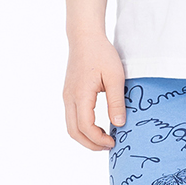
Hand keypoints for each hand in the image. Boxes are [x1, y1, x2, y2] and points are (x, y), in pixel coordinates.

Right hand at [63, 36, 125, 150]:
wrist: (84, 38)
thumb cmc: (101, 54)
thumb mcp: (115, 77)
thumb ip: (116, 102)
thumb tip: (119, 125)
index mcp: (80, 95)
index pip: (85, 127)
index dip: (98, 139)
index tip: (114, 142)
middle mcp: (69, 98)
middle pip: (73, 131)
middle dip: (90, 144)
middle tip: (108, 146)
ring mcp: (67, 96)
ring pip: (70, 126)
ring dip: (85, 137)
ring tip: (104, 139)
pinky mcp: (68, 94)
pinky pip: (71, 117)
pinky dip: (82, 128)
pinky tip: (97, 127)